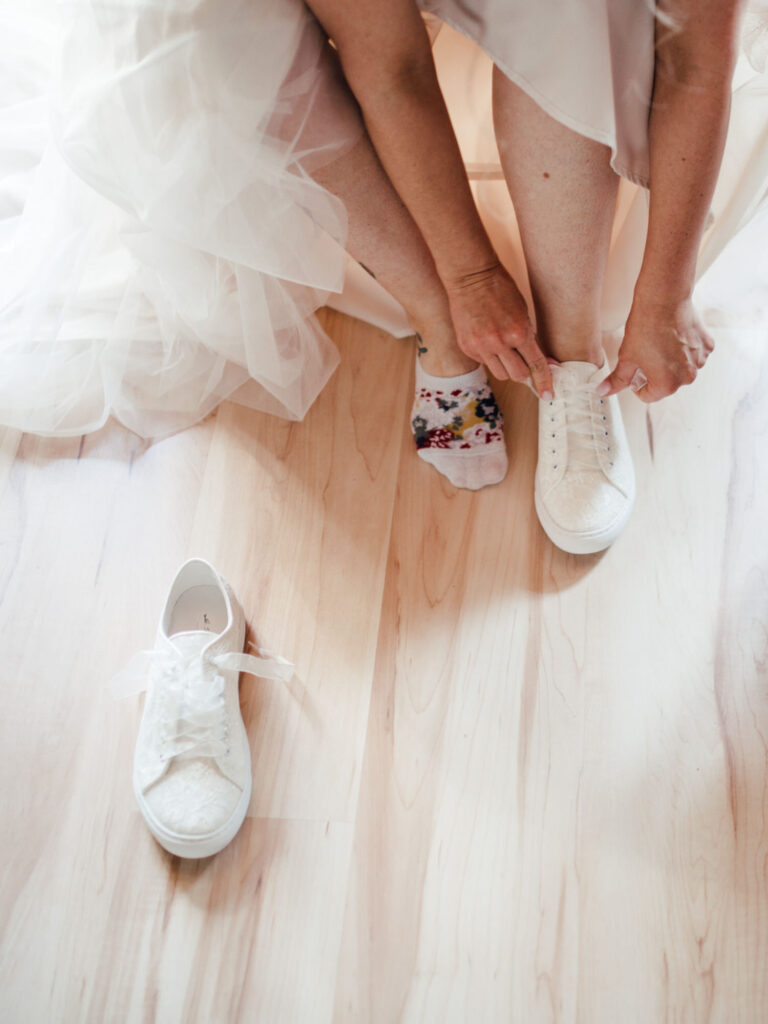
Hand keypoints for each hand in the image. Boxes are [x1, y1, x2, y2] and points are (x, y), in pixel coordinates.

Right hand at [445, 262, 553, 398]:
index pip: (536, 365)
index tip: (548, 395)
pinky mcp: (467, 347)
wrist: (471, 277)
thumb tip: (540, 361)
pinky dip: (489, 357)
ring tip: (504, 349)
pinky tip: (487, 339)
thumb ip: (528, 338)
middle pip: (517, 375)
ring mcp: (480, 347)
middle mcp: (499, 343)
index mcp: (518, 332)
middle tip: (524, 362)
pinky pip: (484, 362)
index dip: (544, 382)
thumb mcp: (522, 312)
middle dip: (524, 372)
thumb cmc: (501, 289)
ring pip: (500, 373)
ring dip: (506, 367)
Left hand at [597, 296, 714, 402]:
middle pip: (666, 383)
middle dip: (655, 373)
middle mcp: (687, 377)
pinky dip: (685, 349)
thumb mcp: (626, 358)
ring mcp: (700, 361)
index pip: (648, 395)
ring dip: (671, 361)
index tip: (635, 369)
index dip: (637, 382)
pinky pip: (693, 354)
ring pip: (681, 368)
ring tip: (660, 343)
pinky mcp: (707, 345)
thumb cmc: (645, 328)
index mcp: (667, 385)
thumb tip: (603, 392)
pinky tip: (674, 336)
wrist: (664, 300)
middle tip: (646, 353)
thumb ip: (617, 380)